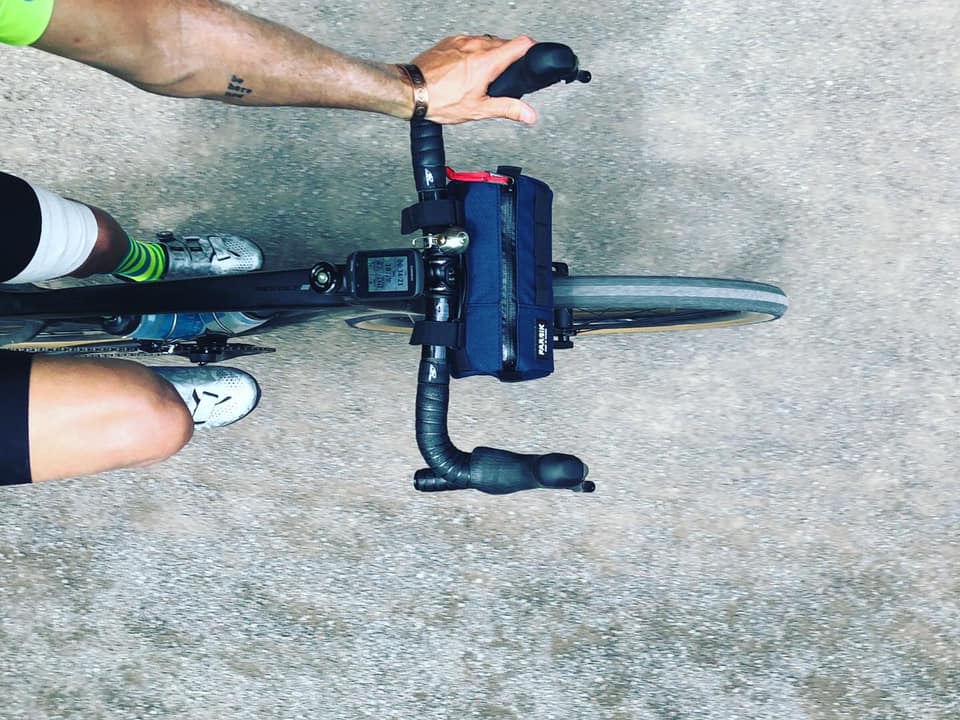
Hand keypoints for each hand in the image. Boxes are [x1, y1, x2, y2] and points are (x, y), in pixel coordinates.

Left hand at [411, 34, 537, 124]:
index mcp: (487, 61)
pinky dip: (473, 53)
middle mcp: (475, 45)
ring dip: (490, 54)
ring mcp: (461, 41)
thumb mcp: (479, 109)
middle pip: (504, 43)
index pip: (521, 43)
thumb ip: (507, 109)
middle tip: (505, 75)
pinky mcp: (449, 41)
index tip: (534, 55)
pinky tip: (466, 70)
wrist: (411, 91)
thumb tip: (529, 114)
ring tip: (483, 75)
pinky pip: (468, 42)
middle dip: (509, 57)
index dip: (532, 48)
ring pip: (485, 41)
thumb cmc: (440, 100)